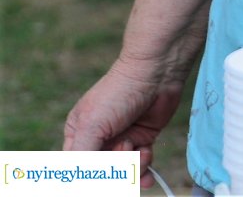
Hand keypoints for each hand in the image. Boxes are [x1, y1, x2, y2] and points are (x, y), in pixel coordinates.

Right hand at [65, 56, 185, 183]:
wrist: (157, 73)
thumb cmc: (119, 93)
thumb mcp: (92, 126)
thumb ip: (82, 157)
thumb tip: (79, 178)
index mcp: (78, 135)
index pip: (76, 169)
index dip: (89, 177)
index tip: (102, 175)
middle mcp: (98, 141)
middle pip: (101, 174)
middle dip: (115, 170)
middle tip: (125, 148)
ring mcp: (121, 141)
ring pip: (122, 172)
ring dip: (132, 168)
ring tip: (140, 150)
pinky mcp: (142, 140)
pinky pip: (140, 166)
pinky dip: (144, 167)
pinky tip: (147, 158)